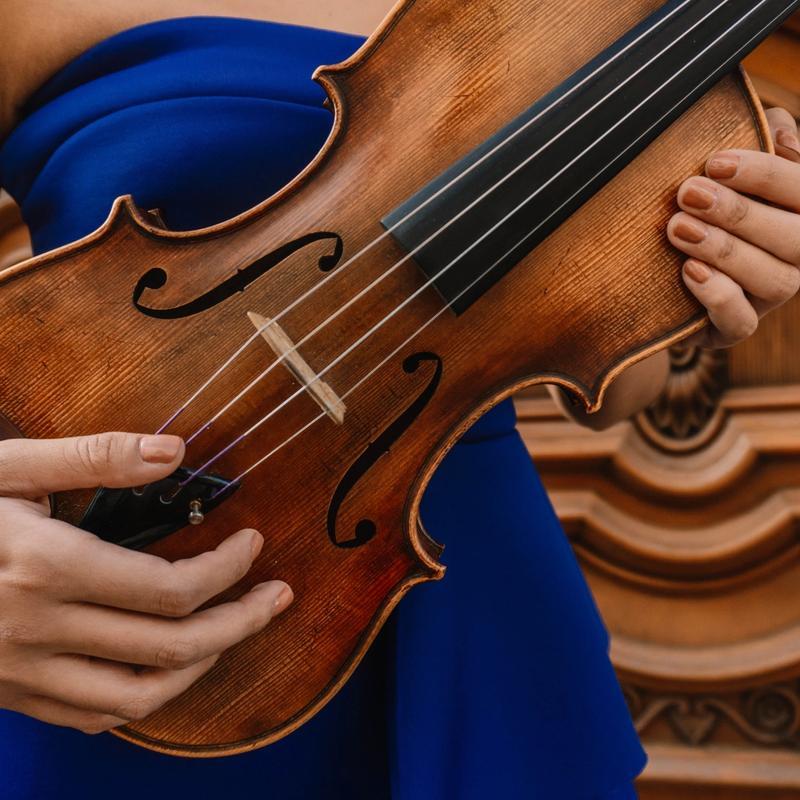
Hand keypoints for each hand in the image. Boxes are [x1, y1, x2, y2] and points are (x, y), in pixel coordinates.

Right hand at [0, 432, 291, 733]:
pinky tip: (168, 665)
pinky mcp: (8, 694)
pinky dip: (145, 695)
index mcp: (45, 566)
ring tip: (235, 629)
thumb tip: (176, 450)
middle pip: (172, 647)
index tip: (254, 543)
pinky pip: (93, 714)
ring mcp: (19, 672)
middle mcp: (37, 629)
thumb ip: (94, 456)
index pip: (172, 589)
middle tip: (277, 596)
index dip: (229, 570)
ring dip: (203, 665)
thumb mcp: (6, 465)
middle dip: (241, 621)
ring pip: (140, 694)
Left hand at [669, 107, 799, 348]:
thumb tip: (780, 132)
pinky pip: (741, 323)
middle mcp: (794, 258)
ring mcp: (766, 299)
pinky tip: (690, 272)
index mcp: (799, 214)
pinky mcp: (730, 329)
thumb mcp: (724, 170)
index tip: (715, 161)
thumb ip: (757, 137)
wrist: (653, 275)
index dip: (766, 174)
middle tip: (688, 193)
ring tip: (678, 227)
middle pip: (795, 238)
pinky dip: (719, 297)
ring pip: (774, 280)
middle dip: (740, 213)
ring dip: (725, 250)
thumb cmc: (698, 207)